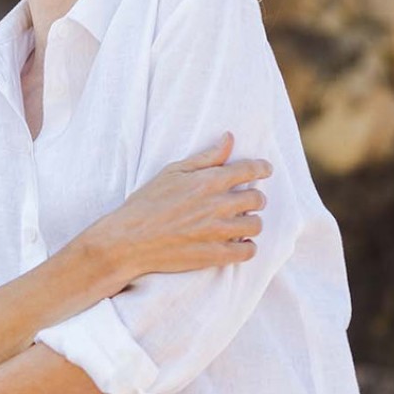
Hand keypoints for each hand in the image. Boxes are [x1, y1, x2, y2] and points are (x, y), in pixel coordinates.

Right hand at [92, 131, 273, 283]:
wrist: (128, 240)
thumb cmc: (146, 203)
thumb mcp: (173, 172)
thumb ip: (206, 157)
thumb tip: (229, 138)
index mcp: (208, 181)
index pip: (250, 169)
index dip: (262, 168)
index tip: (265, 170)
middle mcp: (217, 205)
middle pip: (257, 199)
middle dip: (254, 198)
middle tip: (245, 202)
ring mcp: (217, 231)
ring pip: (256, 225)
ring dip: (251, 223)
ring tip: (240, 224)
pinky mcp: (214, 255)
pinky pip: (248, 251)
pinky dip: (247, 247)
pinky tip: (238, 244)